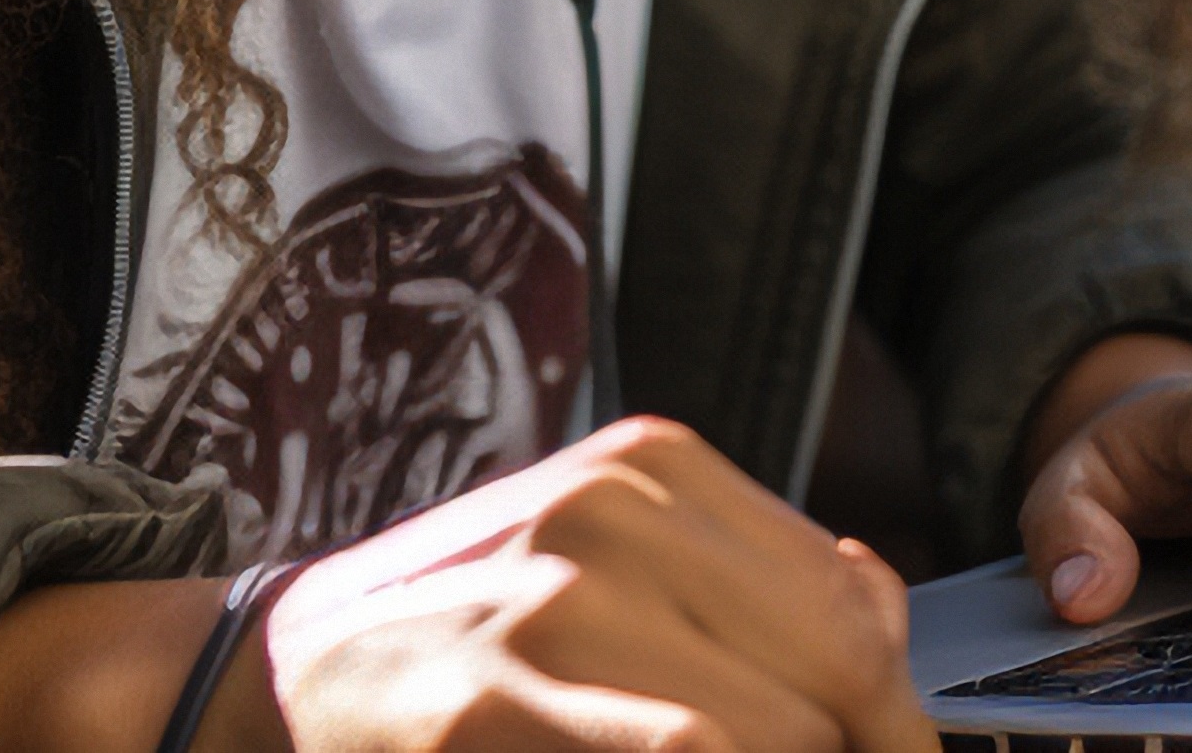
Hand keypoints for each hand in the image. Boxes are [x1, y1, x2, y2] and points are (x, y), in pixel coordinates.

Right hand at [256, 416, 934, 752]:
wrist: (294, 664)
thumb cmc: (476, 628)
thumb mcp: (615, 556)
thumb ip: (753, 578)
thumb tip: (882, 613)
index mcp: (655, 468)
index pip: (853, 608)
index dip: (897, 718)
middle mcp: (611, 512)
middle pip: (832, 672)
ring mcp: (550, 603)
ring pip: (772, 730)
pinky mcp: (493, 701)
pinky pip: (680, 751)